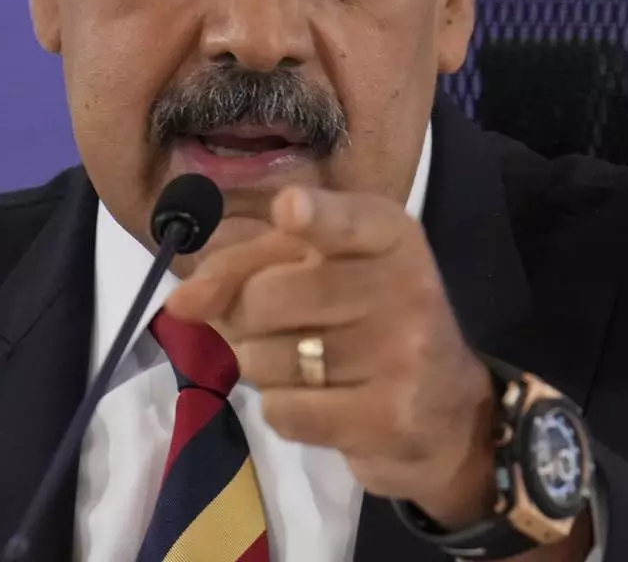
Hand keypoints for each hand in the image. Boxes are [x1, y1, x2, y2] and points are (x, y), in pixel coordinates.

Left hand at [165, 186, 497, 528]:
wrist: (446, 413)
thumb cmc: (368, 323)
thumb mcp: (321, 271)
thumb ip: (245, 267)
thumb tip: (181, 304)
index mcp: (389, 236)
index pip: (346, 221)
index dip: (313, 217)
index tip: (289, 209)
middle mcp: (404, 287)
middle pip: (268, 296)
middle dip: (247, 319)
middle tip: (281, 327)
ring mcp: (401, 356)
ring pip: (265, 358)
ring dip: (262, 367)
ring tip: (307, 367)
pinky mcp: (387, 418)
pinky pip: (283, 411)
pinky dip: (282, 409)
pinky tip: (322, 402)